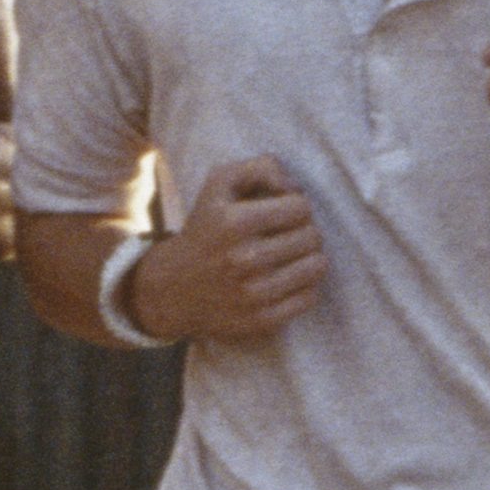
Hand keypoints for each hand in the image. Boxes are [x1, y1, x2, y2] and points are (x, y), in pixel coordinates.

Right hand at [137, 155, 324, 341]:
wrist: (173, 288)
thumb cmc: (205, 229)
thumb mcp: (219, 184)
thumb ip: (260, 168)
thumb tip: (294, 187)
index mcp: (234, 222)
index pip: (301, 207)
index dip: (296, 206)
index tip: (283, 214)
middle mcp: (244, 259)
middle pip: (312, 236)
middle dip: (304, 231)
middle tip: (287, 236)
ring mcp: (254, 293)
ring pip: (317, 266)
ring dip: (309, 258)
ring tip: (290, 257)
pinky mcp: (262, 321)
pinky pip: (310, 297)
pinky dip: (304, 287)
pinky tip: (285, 281)